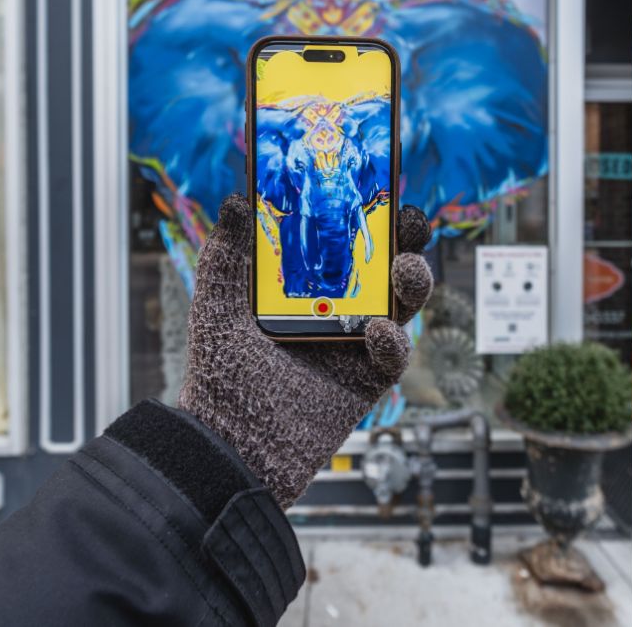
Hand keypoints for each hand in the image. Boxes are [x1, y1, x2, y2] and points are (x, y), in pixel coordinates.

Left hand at [179, 194, 433, 507]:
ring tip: (405, 268)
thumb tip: (236, 200)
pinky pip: (394, 356)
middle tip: (409, 221)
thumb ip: (227, 254)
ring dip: (414, 281)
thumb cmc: (220, 376)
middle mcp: (336, 313)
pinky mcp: (365, 383)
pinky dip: (394, 341)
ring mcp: (354, 347)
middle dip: (405, 241)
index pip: (344, 242)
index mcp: (306, 288)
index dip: (365, 216)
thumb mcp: (218, 305)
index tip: (377, 187)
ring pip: (402, 306)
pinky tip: (375, 331)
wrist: (230, 444)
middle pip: (384, 267)